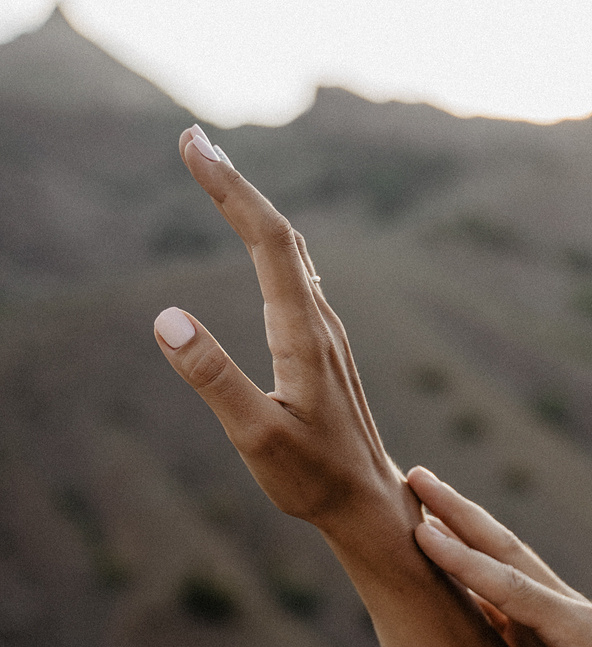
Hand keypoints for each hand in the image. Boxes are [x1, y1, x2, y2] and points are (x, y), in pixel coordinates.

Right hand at [154, 126, 405, 547]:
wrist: (369, 505)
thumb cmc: (313, 480)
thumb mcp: (256, 437)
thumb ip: (214, 379)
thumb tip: (167, 318)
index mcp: (303, 335)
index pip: (267, 241)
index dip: (231, 189)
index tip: (195, 148)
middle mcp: (320, 323)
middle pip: (280, 235)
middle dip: (236, 184)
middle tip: (194, 141)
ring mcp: (326, 334)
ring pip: (291, 252)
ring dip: (253, 209)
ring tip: (219, 175)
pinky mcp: (325, 349)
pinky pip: (297, 276)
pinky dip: (270, 243)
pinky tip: (264, 242)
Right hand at [407, 467, 591, 646]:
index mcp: (578, 628)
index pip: (510, 586)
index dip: (464, 560)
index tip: (423, 531)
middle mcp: (570, 611)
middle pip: (508, 553)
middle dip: (461, 515)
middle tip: (418, 477)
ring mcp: (560, 619)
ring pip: (506, 566)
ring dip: (465, 533)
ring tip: (423, 502)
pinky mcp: (550, 634)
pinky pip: (504, 595)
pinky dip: (473, 571)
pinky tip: (446, 556)